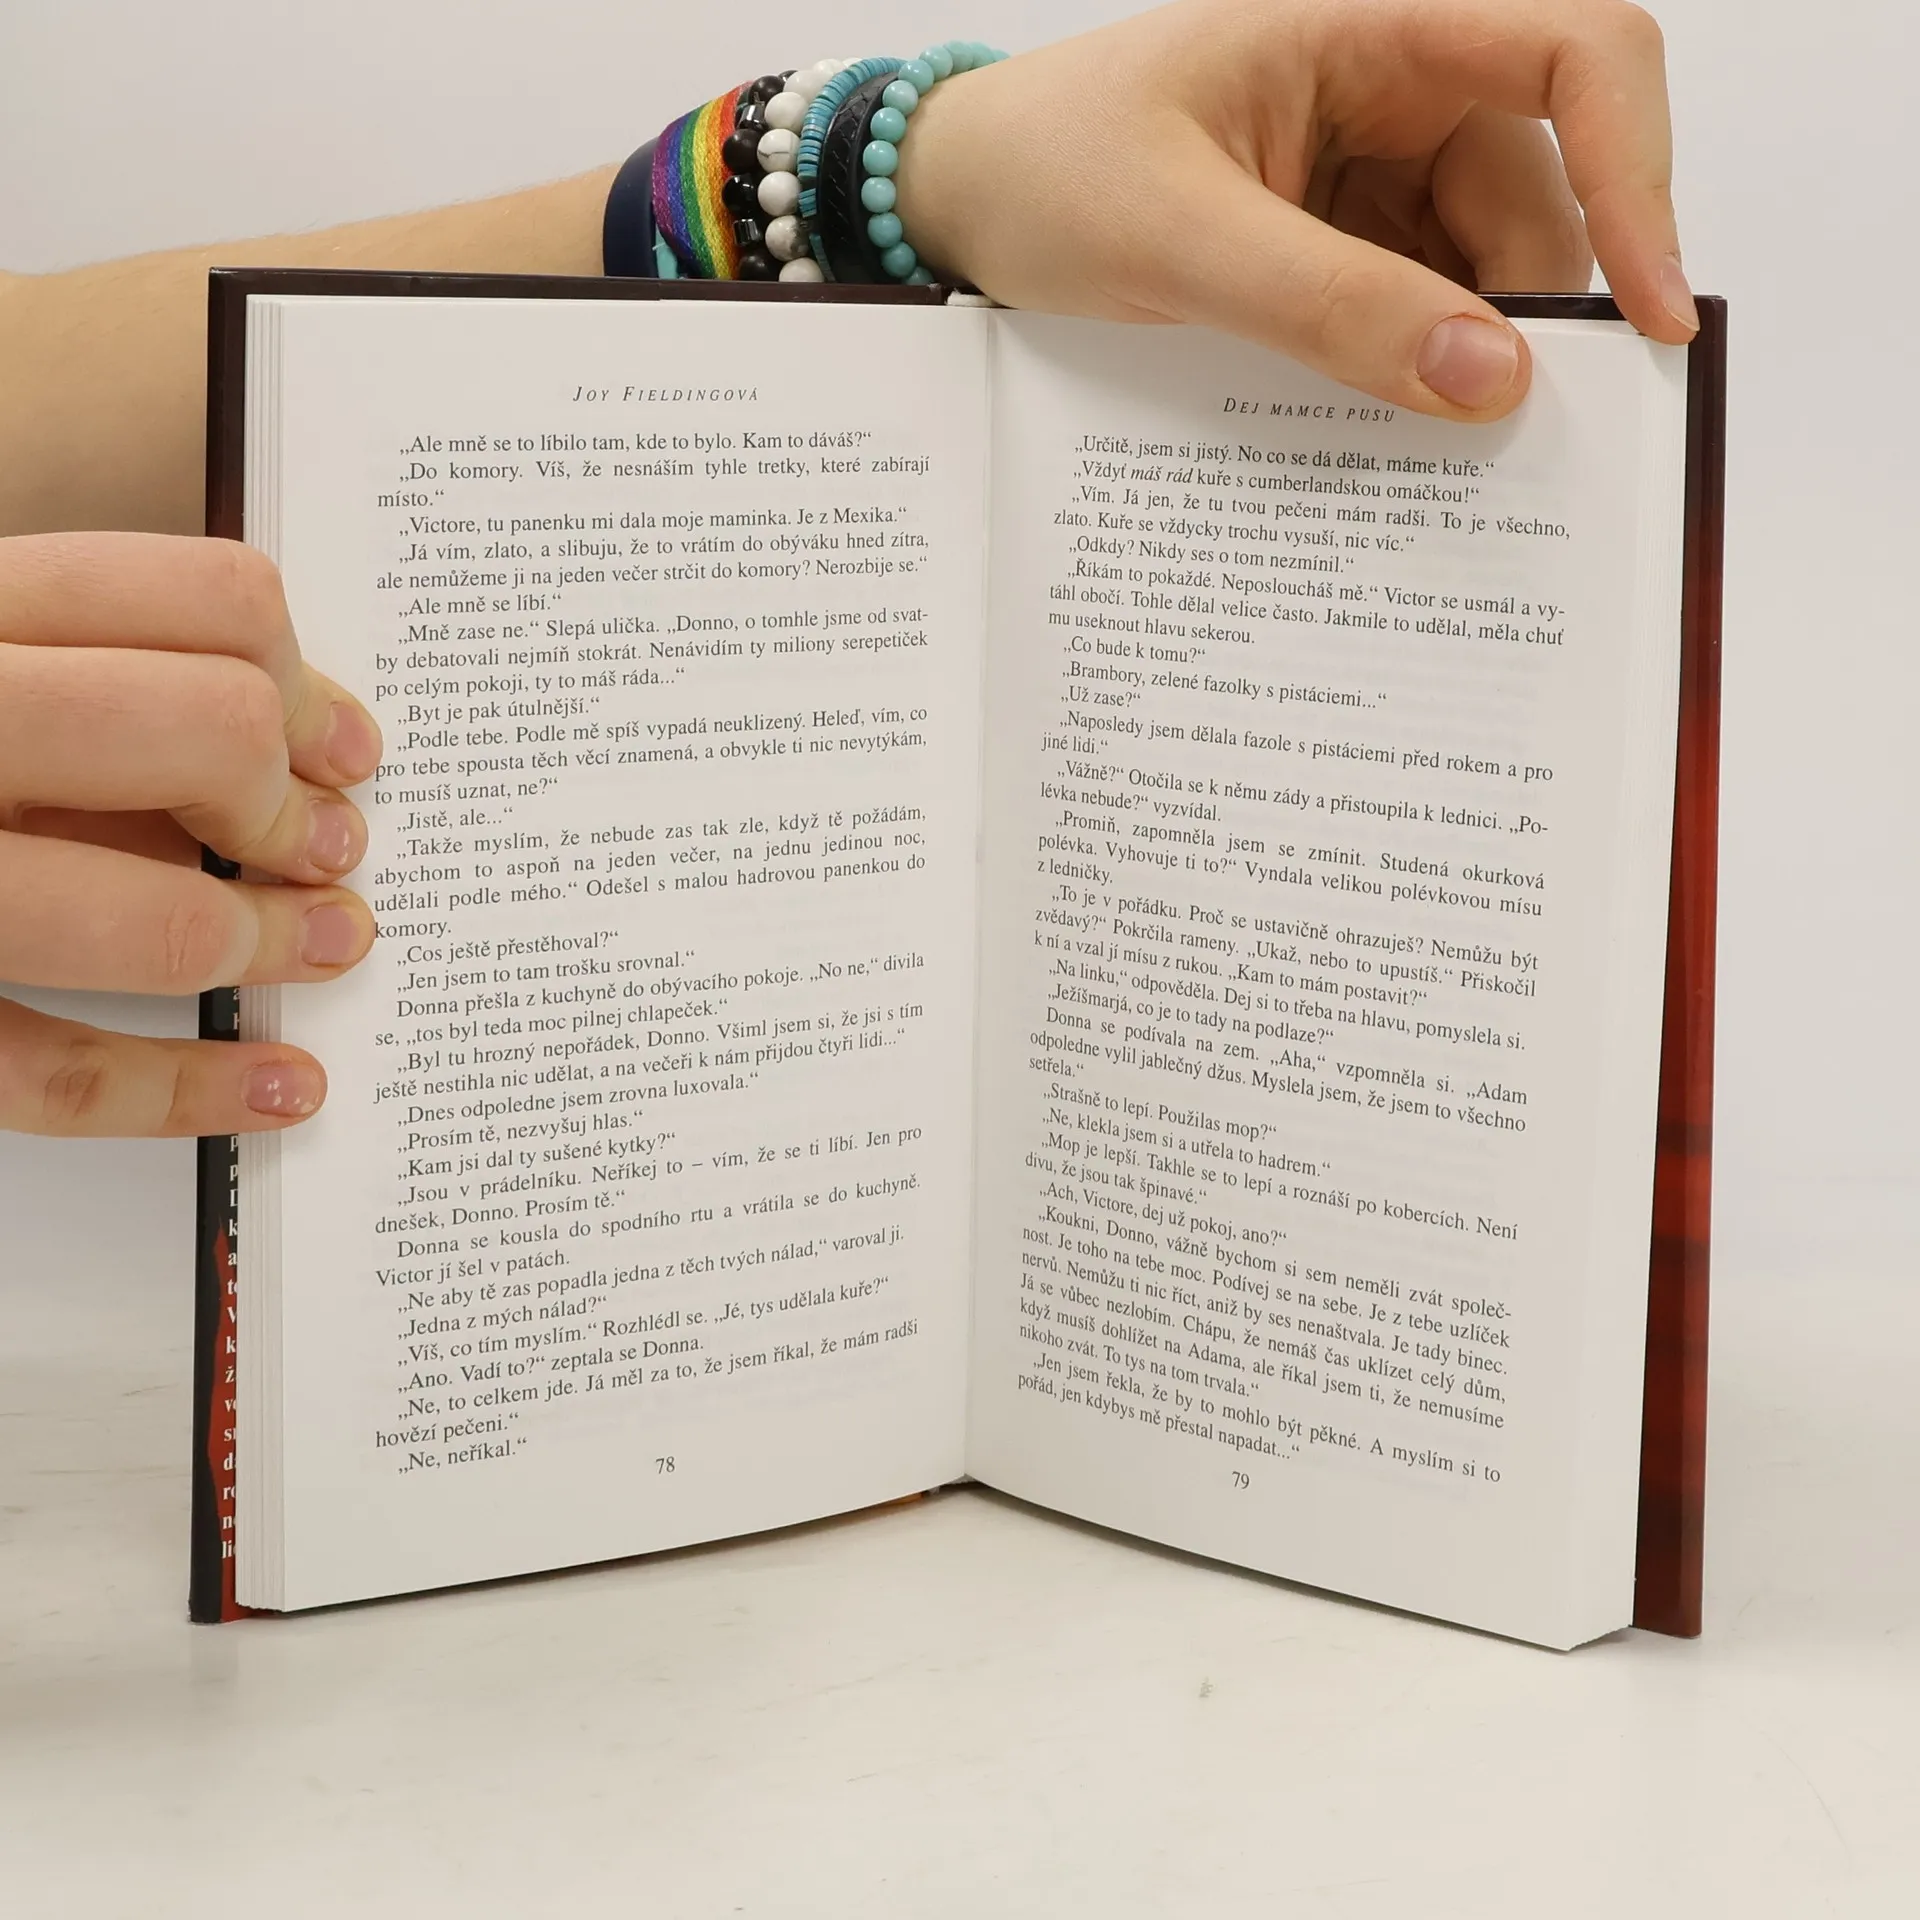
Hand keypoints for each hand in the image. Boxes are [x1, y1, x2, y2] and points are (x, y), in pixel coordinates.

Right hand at [0, 533, 380, 1135]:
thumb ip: (94, 689)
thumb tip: (303, 757)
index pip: (203, 598)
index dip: (304, 680)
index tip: (338, 748)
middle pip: (200, 729)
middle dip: (289, 805)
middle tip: (324, 847)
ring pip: (142, 922)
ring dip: (265, 942)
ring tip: (320, 945)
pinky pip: (53, 1071)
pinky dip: (189, 1091)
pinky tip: (277, 1084)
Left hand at [899, 0, 1695, 417]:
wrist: (954, 201)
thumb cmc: (1043, 170)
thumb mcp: (1179, 238)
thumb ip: (1331, 306)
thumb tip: (1490, 380)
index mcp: (1370, 25)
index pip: (1576, 54)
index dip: (1645, 171)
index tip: (1654, 311)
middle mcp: (1393, 89)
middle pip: (1537, 197)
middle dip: (1529, 317)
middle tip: (1509, 446)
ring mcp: (1368, 173)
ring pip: (1479, 271)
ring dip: (1466, 360)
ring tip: (1426, 458)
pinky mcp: (1336, 244)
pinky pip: (1413, 309)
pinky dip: (1413, 373)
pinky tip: (1386, 435)